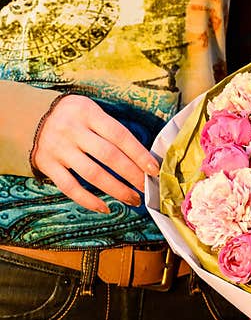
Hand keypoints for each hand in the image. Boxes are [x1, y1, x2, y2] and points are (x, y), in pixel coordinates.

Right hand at [31, 94, 159, 213]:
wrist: (27, 116)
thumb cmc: (72, 118)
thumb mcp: (90, 111)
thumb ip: (111, 130)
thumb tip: (143, 158)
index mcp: (87, 113)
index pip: (120, 136)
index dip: (139, 154)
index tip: (154, 169)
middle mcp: (72, 129)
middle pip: (109, 156)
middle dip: (132, 175)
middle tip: (146, 188)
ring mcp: (58, 148)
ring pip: (93, 174)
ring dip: (116, 190)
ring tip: (133, 199)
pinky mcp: (46, 164)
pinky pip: (70, 187)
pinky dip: (88, 200)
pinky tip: (105, 208)